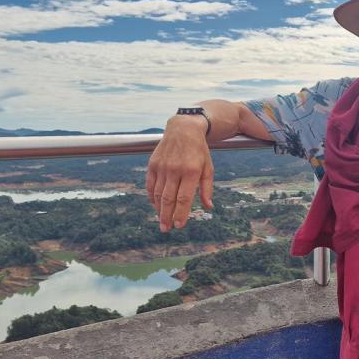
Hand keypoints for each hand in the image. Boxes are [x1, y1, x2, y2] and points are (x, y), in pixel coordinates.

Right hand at [145, 115, 212, 231]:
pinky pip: (150, 185)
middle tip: (166, 229)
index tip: (179, 226)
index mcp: (191, 171)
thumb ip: (207, 188)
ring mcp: (162, 167)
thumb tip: (208, 207)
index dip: (181, 213)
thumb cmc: (199, 151)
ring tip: (162, 221)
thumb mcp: (208, 168)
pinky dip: (152, 197)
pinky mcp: (153, 164)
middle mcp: (175, 169)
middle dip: (167, 216)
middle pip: (168, 199)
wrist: (183, 129)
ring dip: (159, 209)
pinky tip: (155, 206)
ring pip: (157, 194)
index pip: (184, 198)